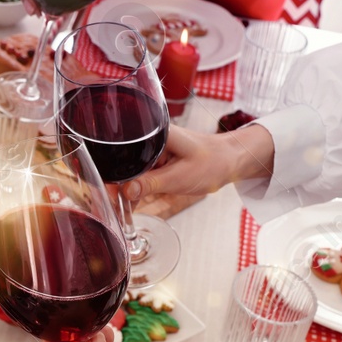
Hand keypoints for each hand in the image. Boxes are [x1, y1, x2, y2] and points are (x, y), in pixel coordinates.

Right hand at [125, 125, 274, 217]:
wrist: (231, 161)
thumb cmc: (213, 162)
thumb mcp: (180, 178)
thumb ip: (151, 184)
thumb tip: (126, 191)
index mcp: (156, 133)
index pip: (123, 152)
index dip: (113, 174)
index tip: (111, 194)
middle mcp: (152, 136)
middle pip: (123, 161)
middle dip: (117, 184)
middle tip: (115, 206)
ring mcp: (154, 147)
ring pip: (130, 169)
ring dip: (126, 187)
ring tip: (122, 208)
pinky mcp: (157, 157)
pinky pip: (140, 172)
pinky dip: (137, 186)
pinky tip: (133, 201)